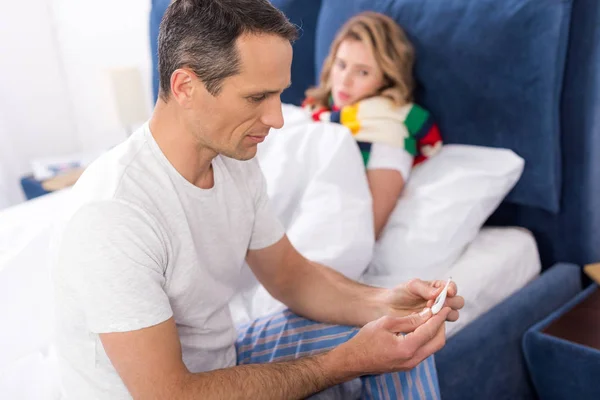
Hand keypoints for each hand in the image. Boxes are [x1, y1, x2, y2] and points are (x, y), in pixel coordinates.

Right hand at [332, 307, 450, 374]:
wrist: (354, 359)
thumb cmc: (366, 339)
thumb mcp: (387, 323)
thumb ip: (409, 320)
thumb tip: (427, 314)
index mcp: (407, 348)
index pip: (430, 330)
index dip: (439, 317)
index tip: (445, 306)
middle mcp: (412, 359)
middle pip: (438, 341)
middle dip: (440, 325)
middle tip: (438, 311)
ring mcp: (411, 364)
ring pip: (433, 347)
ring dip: (434, 332)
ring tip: (430, 317)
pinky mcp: (408, 365)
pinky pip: (424, 351)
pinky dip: (427, 338)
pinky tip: (421, 327)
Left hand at [381, 279, 463, 321]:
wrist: (388, 308)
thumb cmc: (400, 293)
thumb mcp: (411, 286)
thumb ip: (425, 288)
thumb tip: (439, 292)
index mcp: (438, 288)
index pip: (452, 287)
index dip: (452, 289)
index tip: (448, 292)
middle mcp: (442, 301)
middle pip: (458, 302)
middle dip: (450, 303)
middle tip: (435, 304)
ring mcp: (439, 314)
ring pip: (453, 315)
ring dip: (445, 314)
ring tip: (429, 312)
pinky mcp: (434, 325)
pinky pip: (443, 326)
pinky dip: (437, 324)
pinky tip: (425, 321)